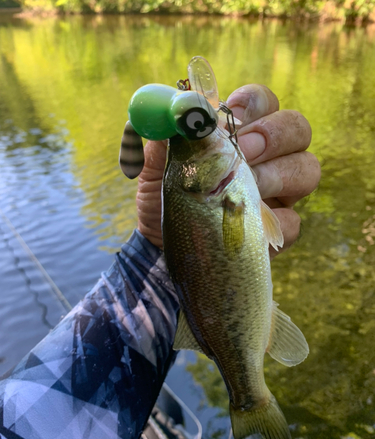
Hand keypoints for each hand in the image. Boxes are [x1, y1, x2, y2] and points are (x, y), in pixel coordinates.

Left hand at [136, 84, 320, 256]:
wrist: (160, 248)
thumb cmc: (162, 200)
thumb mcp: (154, 168)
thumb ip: (166, 137)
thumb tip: (180, 109)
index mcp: (237, 133)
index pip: (263, 101)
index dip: (254, 103)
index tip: (233, 117)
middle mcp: (266, 156)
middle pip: (298, 128)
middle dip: (273, 135)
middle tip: (244, 152)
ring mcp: (278, 192)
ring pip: (308, 169)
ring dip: (275, 176)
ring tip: (241, 192)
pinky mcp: (279, 229)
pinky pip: (293, 221)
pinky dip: (270, 223)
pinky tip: (242, 229)